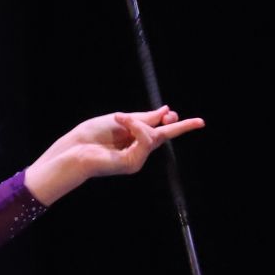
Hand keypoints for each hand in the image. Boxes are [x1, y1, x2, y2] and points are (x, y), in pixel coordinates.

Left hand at [24, 106, 204, 203]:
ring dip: (138, 122)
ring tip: (120, 118)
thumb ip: (144, 118)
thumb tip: (166, 111)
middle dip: (181, 127)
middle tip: (200, 122)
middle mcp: (137, 151)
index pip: (157, 129)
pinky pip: (145, 140)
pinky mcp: (133, 163)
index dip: (170, 121)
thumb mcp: (121, 120)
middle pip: (164, 135)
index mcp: (133, 138)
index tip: (173, 112)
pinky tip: (122, 122)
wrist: (74, 151)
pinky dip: (135, 128)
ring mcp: (136, 159)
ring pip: (154, 135)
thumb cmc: (90, 136)